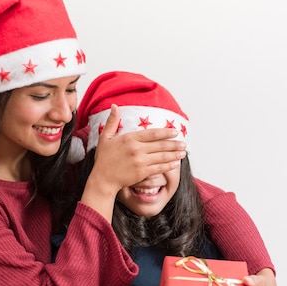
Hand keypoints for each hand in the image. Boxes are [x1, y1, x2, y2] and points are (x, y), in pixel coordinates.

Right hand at [83, 105, 185, 220]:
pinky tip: (175, 163)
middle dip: (174, 144)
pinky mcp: (142, 173)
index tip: (175, 132)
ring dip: (175, 154)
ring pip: (162, 156)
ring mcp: (140, 161)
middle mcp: (136, 149)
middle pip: (160, 145)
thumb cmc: (103, 159)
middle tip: (184, 144)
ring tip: (183, 153)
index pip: (152, 133)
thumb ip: (112, 122)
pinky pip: (159, 168)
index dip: (165, 132)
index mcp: (129, 138)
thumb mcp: (105, 137)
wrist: (102, 179)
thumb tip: (115, 106)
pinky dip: (169, 166)